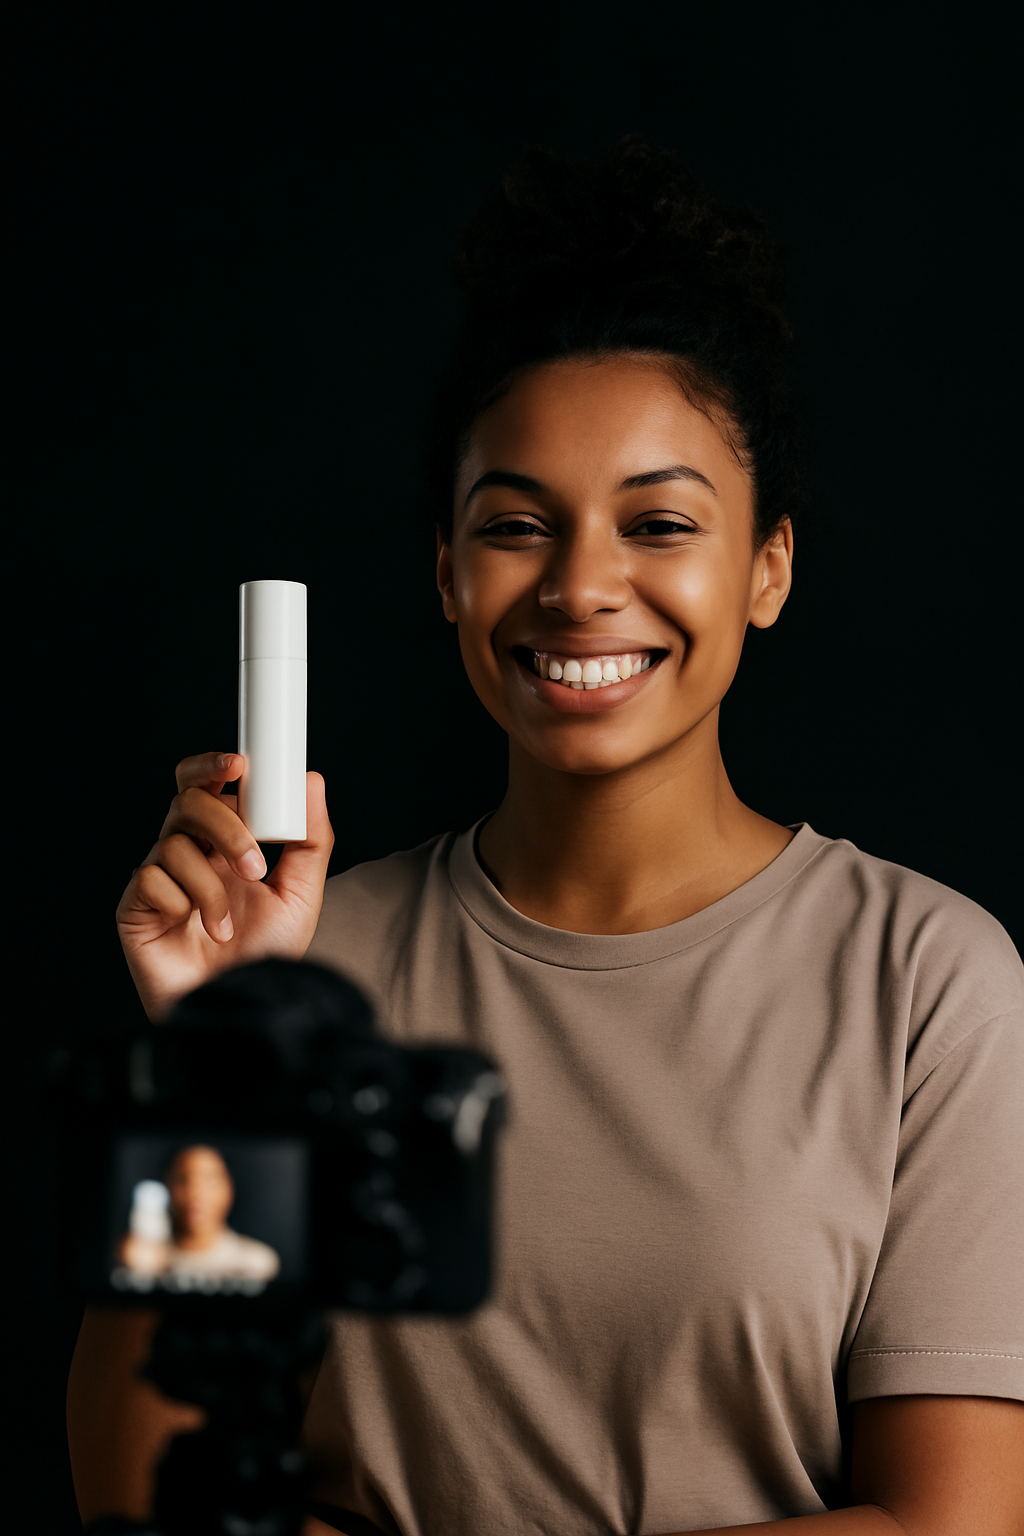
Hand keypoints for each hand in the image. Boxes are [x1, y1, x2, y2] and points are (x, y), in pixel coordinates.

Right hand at [116, 752, 333, 1019]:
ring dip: (211, 885)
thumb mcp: (302, 896)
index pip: (207, 785)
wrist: (242, 1010)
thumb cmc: (267, 957)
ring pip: (173, 842)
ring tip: (228, 926)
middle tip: (255, 866)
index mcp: (224, 843)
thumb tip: (312, 781)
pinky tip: (197, 933)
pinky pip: (150, 878)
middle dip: (226, 827)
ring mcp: (160, 879)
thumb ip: (310, 840)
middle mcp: (189, 854)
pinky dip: (182, 903)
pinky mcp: (135, 907)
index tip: (239, 764)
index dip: (214, 765)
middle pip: (189, 802)